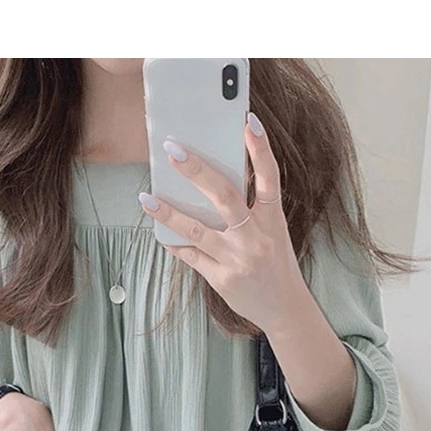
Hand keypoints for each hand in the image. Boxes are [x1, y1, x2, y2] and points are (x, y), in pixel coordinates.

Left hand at [138, 111, 308, 335]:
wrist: (284, 308)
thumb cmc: (276, 265)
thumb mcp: (274, 233)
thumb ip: (251, 211)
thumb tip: (213, 184)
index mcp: (272, 220)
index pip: (268, 178)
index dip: (261, 149)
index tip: (248, 122)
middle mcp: (254, 236)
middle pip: (224, 196)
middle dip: (197, 171)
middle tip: (174, 150)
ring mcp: (236, 258)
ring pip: (197, 229)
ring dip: (169, 212)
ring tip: (146, 197)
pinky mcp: (221, 278)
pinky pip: (191, 256)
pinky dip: (174, 244)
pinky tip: (159, 232)